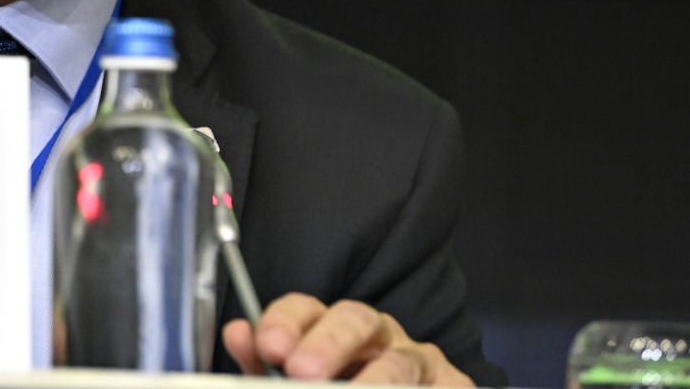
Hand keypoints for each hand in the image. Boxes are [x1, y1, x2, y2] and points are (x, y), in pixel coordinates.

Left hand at [222, 293, 473, 384]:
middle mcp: (377, 336)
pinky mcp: (453, 385)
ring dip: (374, 382)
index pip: (306, 308)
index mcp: (333, 330)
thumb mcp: (298, 381)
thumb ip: (264, 365)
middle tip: (302, 372)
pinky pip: (441, 387)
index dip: (285, 322)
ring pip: (399, 363)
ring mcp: (419, 361)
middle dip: (327, 343)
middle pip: (355, 319)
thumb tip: (236, 333)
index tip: (267, 346)